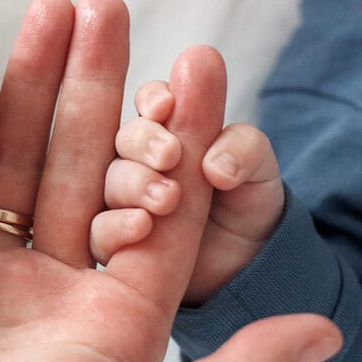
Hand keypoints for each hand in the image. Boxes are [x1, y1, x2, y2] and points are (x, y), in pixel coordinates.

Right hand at [92, 78, 284, 302]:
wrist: (246, 261)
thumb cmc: (245, 203)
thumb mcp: (260, 172)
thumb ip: (244, 150)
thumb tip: (215, 163)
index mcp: (171, 129)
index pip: (152, 102)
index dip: (155, 100)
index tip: (167, 107)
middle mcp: (139, 159)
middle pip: (125, 138)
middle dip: (143, 142)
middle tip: (170, 155)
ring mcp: (122, 200)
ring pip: (111, 182)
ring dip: (134, 185)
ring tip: (168, 199)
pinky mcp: (114, 241)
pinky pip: (101, 230)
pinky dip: (117, 226)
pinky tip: (141, 227)